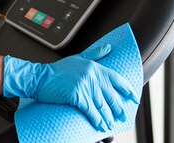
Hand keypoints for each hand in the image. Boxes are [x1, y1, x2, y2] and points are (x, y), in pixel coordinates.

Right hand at [2, 44, 138, 131]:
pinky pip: (91, 111)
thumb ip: (95, 54)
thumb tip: (108, 48)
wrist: (39, 78)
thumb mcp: (78, 58)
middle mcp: (92, 76)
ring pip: (102, 106)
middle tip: (121, 117)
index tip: (133, 99)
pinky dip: (97, 120)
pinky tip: (100, 125)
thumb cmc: (57, 70)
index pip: (117, 79)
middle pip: (112, 96)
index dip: (128, 90)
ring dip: (108, 118)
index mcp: (94, 67)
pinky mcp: (77, 96)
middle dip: (118, 109)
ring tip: (110, 124)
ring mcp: (85, 86)